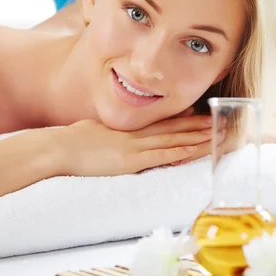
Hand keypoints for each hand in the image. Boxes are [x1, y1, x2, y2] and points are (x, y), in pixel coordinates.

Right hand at [51, 114, 219, 175]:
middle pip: (171, 129)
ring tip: (214, 133)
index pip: (159, 123)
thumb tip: (109, 134)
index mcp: (127, 129)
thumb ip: (108, 133)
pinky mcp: (131, 160)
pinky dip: (179, 152)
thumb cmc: (71, 142)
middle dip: (195, 126)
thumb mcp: (94, 132)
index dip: (180, 119)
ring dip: (195, 137)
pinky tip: (193, 150)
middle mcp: (135, 135)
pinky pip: (160, 156)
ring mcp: (135, 146)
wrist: (58, 148)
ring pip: (172, 140)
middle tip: (216, 121)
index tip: (196, 115)